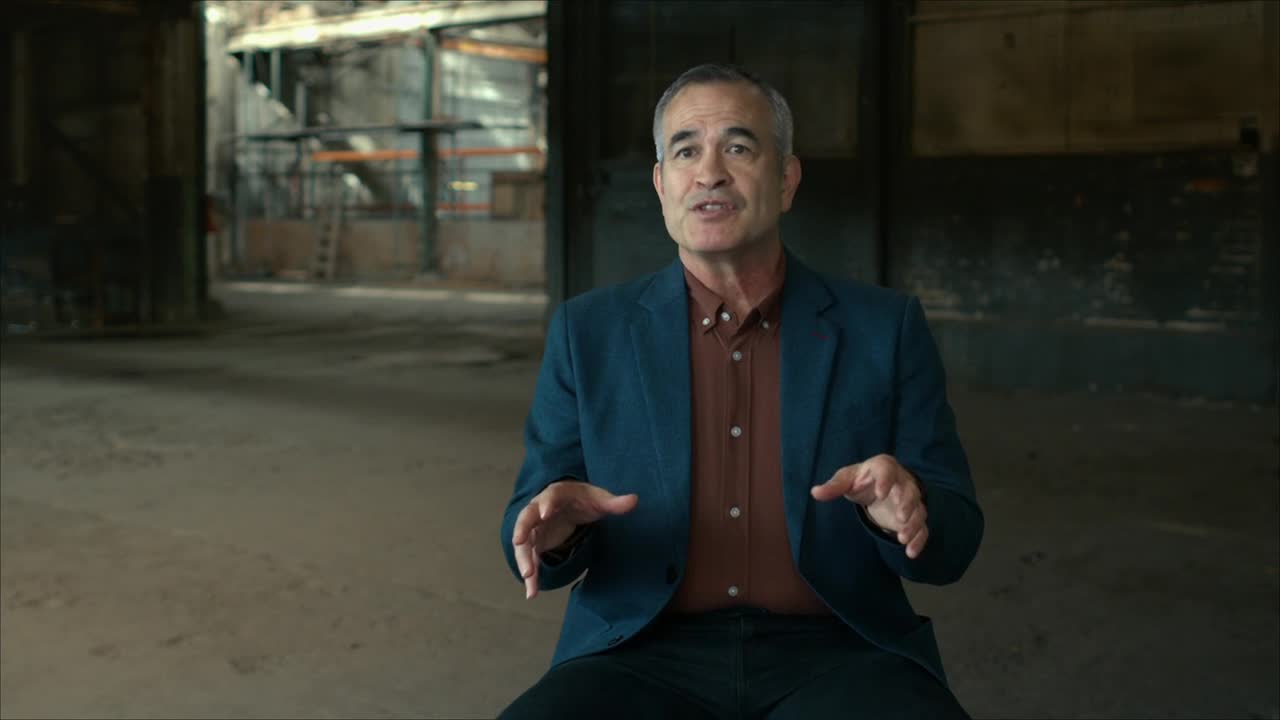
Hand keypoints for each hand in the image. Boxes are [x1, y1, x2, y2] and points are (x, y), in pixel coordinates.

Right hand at [512, 481, 637, 598]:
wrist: (571, 505)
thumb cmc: (584, 499)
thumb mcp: (600, 499)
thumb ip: (615, 502)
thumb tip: (634, 500)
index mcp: (556, 494)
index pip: (549, 497)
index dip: (546, 504)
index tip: (545, 513)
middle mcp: (539, 510)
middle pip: (526, 518)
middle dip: (522, 530)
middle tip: (519, 543)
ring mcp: (534, 528)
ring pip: (524, 542)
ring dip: (524, 558)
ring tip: (529, 577)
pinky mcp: (535, 544)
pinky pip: (530, 559)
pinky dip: (530, 574)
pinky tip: (533, 592)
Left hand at [810, 454, 928, 558]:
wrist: (879, 486)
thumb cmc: (861, 480)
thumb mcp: (846, 479)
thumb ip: (833, 486)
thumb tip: (814, 493)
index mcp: (884, 467)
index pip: (887, 470)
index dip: (886, 481)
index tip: (881, 494)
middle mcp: (902, 482)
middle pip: (910, 491)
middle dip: (907, 504)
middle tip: (900, 518)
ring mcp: (911, 501)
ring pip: (918, 511)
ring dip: (913, 525)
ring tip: (902, 539)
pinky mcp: (913, 517)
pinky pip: (922, 528)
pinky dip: (919, 540)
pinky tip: (911, 553)